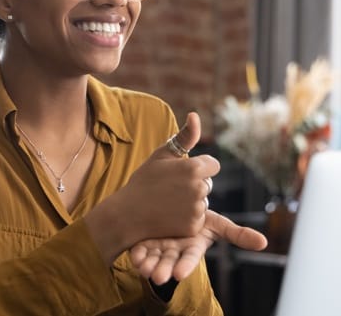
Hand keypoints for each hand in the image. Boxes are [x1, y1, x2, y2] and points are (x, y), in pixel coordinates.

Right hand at [88, 112, 219, 263]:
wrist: (127, 214)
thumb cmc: (144, 180)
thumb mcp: (162, 155)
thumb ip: (184, 136)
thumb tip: (196, 115)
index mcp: (194, 168)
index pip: (213, 165)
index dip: (199, 167)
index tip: (181, 172)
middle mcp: (199, 188)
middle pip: (208, 183)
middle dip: (195, 184)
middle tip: (170, 188)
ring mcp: (197, 209)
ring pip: (203, 201)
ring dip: (191, 201)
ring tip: (168, 202)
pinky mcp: (194, 227)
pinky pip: (198, 218)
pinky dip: (187, 218)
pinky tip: (170, 215)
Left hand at [130, 210, 267, 284]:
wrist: (174, 206)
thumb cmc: (198, 218)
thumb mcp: (217, 224)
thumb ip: (238, 234)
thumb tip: (264, 243)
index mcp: (193, 245)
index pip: (191, 258)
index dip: (185, 266)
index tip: (179, 275)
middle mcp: (176, 249)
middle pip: (170, 262)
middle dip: (164, 270)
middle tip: (158, 276)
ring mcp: (160, 247)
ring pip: (154, 259)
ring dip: (149, 266)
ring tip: (144, 269)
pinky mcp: (145, 243)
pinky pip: (140, 250)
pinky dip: (138, 255)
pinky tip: (135, 257)